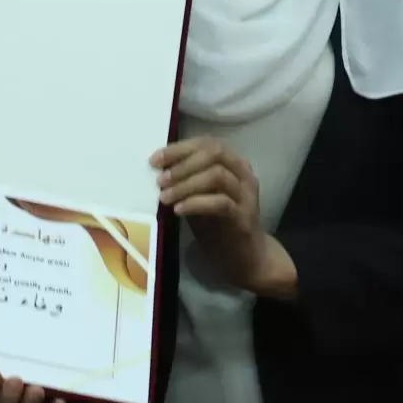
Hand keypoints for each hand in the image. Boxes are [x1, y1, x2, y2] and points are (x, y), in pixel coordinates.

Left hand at [153, 137, 294, 298]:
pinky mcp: (244, 217)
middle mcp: (243, 174)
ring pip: (217, 175)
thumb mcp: (199, 200)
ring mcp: (246, 195)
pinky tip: (178, 210)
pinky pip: (220, 203)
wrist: (247, 259)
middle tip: (160, 180)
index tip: (155, 161)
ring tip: (165, 197)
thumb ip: (186, 183)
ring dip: (186, 184)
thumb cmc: (220, 227)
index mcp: (232, 165)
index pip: (207, 143)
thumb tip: (158, 172)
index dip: (180, 149)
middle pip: (215, 152)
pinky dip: (196, 203)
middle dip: (183, 163)